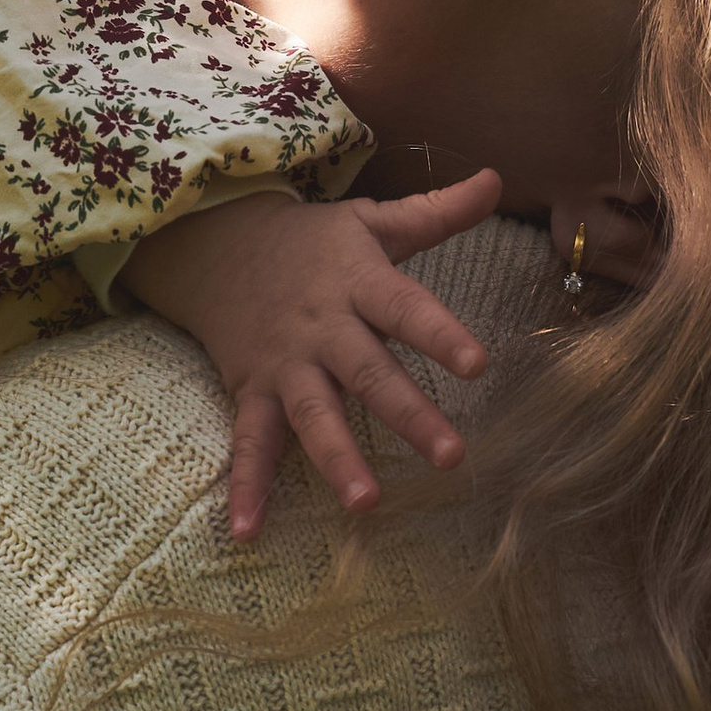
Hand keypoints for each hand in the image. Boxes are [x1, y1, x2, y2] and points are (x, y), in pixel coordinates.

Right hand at [127, 173, 501, 538]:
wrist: (214, 243)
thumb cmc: (313, 242)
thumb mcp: (371, 221)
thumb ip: (436, 212)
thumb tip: (496, 178)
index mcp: (358, 283)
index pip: (406, 308)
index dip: (441, 334)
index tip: (479, 364)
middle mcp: (323, 327)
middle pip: (369, 374)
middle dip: (408, 415)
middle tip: (452, 456)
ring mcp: (285, 364)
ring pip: (312, 415)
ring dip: (337, 459)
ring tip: (367, 504)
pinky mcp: (253, 390)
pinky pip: (249, 443)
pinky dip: (247, 487)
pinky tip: (249, 531)